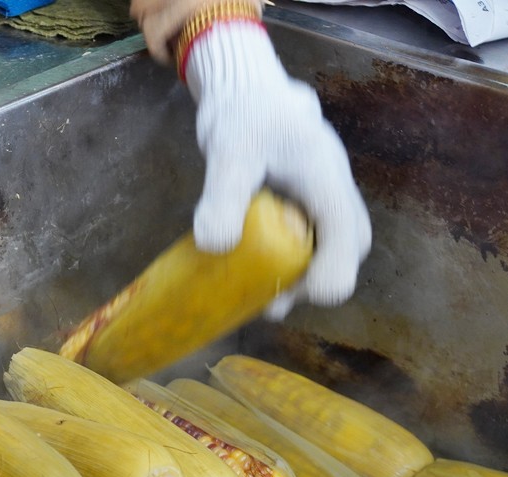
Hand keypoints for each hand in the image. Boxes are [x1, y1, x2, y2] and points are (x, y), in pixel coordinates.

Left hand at [184, 21, 371, 318]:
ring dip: (300, 275)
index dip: (326, 278)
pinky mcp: (303, 201)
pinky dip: (286, 260)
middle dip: (314, 282)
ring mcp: (320, 197)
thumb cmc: (244, 114)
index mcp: (328, 182)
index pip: (348, 243)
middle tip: (270, 299)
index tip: (286, 294)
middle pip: (347, 250)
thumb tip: (215, 246)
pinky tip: (249, 267)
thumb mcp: (229, 153)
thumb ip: (224, 196)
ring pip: (329, 246)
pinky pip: (307, 238)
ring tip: (257, 296)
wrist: (244, 90)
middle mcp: (333, 192)